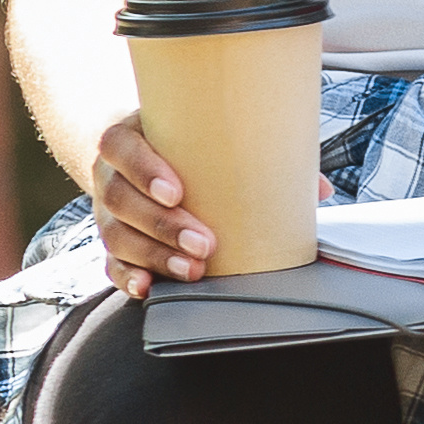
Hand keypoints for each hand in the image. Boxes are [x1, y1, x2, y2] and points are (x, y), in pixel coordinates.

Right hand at [85, 110, 261, 295]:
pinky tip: (148, 285)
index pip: (122, 147)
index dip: (143, 170)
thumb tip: (316, 188)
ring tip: (192, 268)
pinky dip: (128, 276)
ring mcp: (108, 210)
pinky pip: (111, 261)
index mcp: (128, 139)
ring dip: (154, 255)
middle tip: (203, 243)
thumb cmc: (182, 146)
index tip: (176, 192)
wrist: (141, 155)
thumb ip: (251, 153)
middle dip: (162, 225)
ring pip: (116, 235)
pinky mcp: (113, 240)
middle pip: (120, 198)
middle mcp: (110, 174)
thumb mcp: (204, 137)